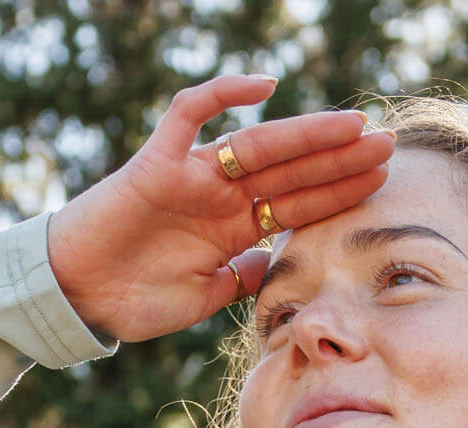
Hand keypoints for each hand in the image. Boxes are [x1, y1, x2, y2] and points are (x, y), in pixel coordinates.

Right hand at [43, 75, 394, 344]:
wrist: (79, 296)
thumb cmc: (134, 300)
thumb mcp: (204, 299)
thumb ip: (242, 281)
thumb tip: (276, 268)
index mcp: (233, 230)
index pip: (297, 205)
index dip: (338, 193)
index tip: (382, 184)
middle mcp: (220, 197)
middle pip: (291, 171)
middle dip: (339, 160)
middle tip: (388, 147)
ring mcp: (192, 176)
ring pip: (259, 144)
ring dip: (307, 134)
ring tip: (353, 126)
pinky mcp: (157, 162)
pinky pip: (191, 114)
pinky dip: (223, 95)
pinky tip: (265, 86)